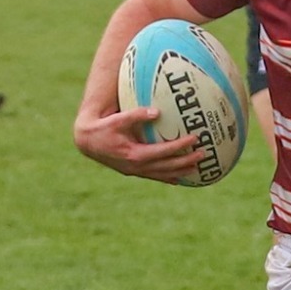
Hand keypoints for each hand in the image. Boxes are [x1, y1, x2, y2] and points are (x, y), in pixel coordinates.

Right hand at [72, 105, 201, 182]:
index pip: (163, 152)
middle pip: (166, 167)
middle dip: (186, 162)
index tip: (195, 139)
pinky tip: (177, 178)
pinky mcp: (132, 171)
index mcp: (134, 155)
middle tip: (203, 155)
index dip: (180, 146)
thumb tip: (157, 111)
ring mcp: (134, 171)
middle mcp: (136, 167)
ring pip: (161, 174)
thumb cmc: (103, 128)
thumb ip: (137, 115)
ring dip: (179, 172)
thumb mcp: (118, 119)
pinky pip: (153, 176)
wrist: (87, 142)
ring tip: (196, 168)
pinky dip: (167, 177)